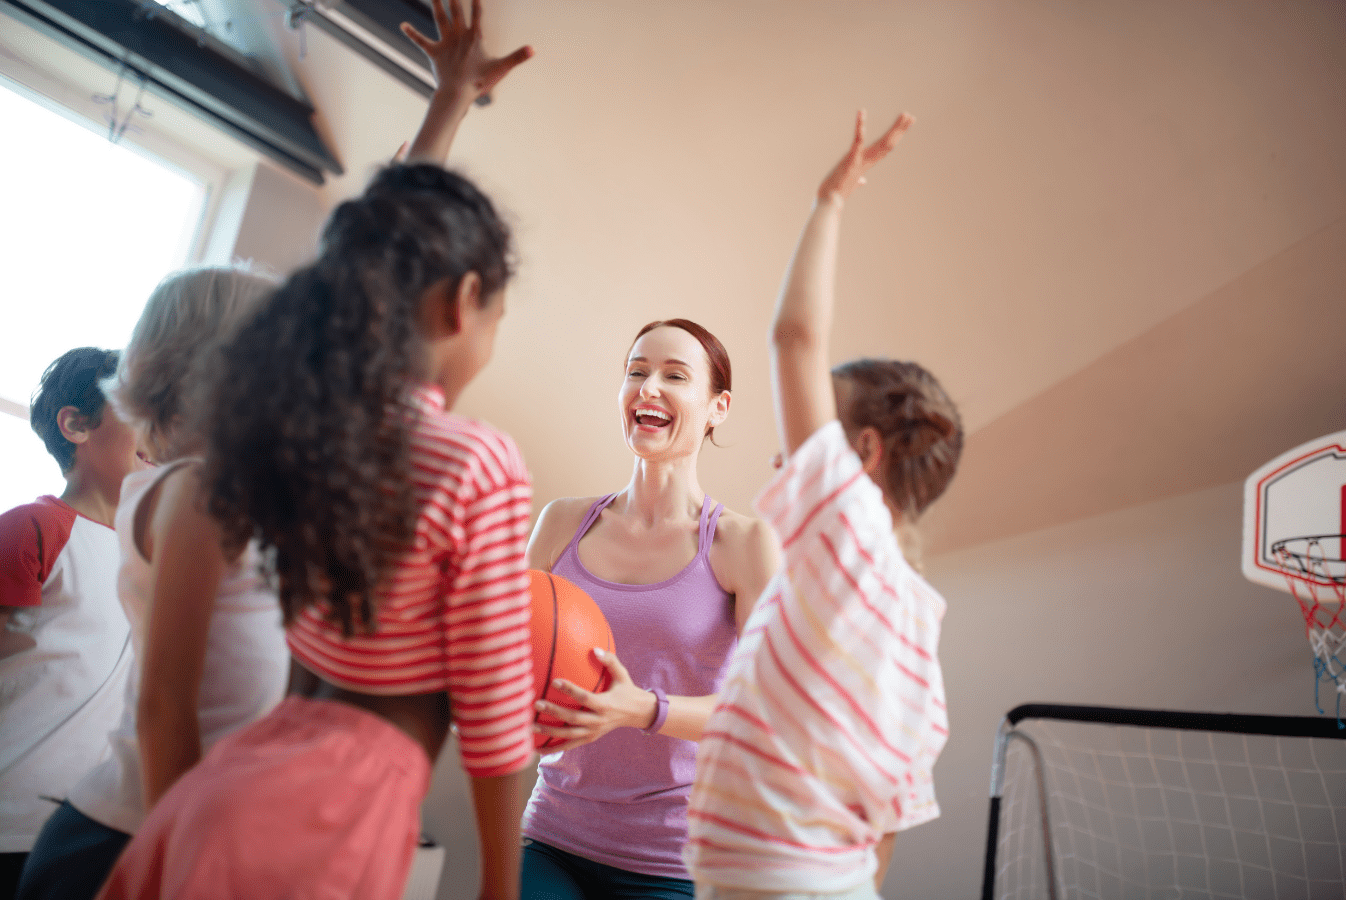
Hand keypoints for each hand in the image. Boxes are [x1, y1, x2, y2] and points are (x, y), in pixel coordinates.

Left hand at [402, 0, 532, 103]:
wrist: (457, 93)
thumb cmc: (479, 82)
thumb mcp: (501, 68)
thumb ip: (517, 57)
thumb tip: (533, 49)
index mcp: (475, 37)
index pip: (477, 14)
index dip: (476, 2)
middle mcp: (459, 35)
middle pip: (456, 10)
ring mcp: (445, 43)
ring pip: (439, 18)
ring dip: (436, 4)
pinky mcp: (434, 52)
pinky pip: (421, 41)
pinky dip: (412, 33)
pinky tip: (403, 25)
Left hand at [532, 648, 656, 750]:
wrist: (639, 714)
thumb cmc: (627, 690)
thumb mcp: (622, 675)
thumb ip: (610, 661)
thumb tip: (595, 648)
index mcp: (606, 705)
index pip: (585, 698)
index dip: (570, 691)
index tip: (554, 681)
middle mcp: (599, 721)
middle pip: (573, 718)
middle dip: (554, 712)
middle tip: (536, 703)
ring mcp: (594, 732)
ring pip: (568, 734)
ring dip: (549, 732)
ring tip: (530, 726)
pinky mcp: (590, 739)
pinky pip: (570, 745)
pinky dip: (554, 748)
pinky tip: (538, 749)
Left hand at [817, 109, 912, 201]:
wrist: (829, 204)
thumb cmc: (836, 194)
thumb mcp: (850, 184)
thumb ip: (858, 181)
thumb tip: (863, 181)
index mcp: (866, 164)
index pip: (884, 149)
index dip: (894, 137)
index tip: (903, 127)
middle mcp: (866, 162)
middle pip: (887, 144)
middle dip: (899, 130)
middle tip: (910, 116)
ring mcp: (860, 160)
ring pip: (881, 143)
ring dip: (894, 129)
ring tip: (904, 115)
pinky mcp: (851, 159)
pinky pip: (857, 140)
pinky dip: (860, 126)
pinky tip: (862, 113)